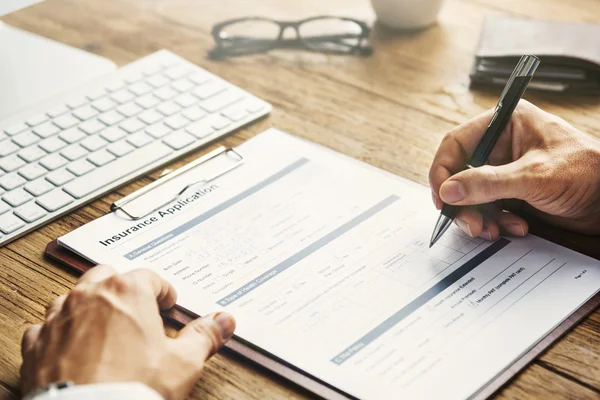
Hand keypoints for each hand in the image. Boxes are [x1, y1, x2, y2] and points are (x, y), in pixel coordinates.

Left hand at [20, 265, 235, 399]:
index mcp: (128, 292)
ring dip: (88, 306)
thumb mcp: (183, 362)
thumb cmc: (133, 388)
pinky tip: (71, 346)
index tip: (167, 304)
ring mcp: (60, 318)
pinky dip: (59, 332)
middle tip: (136, 309)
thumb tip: (224, 321)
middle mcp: (90, 297)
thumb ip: (205, 335)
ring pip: (73, 297)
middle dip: (123, 289)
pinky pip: (46, 327)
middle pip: (107, 276)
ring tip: (104, 327)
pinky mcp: (38, 344)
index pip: (150, 277)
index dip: (163, 291)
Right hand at [429, 100, 599, 239]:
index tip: (442, 199)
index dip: (443, 172)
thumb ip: (488, 183)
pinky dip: (495, 222)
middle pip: (459, 174)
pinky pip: (487, 209)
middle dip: (463, 203)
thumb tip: (447, 191)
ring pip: (470, 196)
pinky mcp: (511, 192)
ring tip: (495, 231)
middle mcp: (500, 145)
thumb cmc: (587, 172)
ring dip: (479, 217)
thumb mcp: (534, 176)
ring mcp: (505, 170)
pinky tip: (515, 228)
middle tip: (471, 225)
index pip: (456, 144)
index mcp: (504, 124)